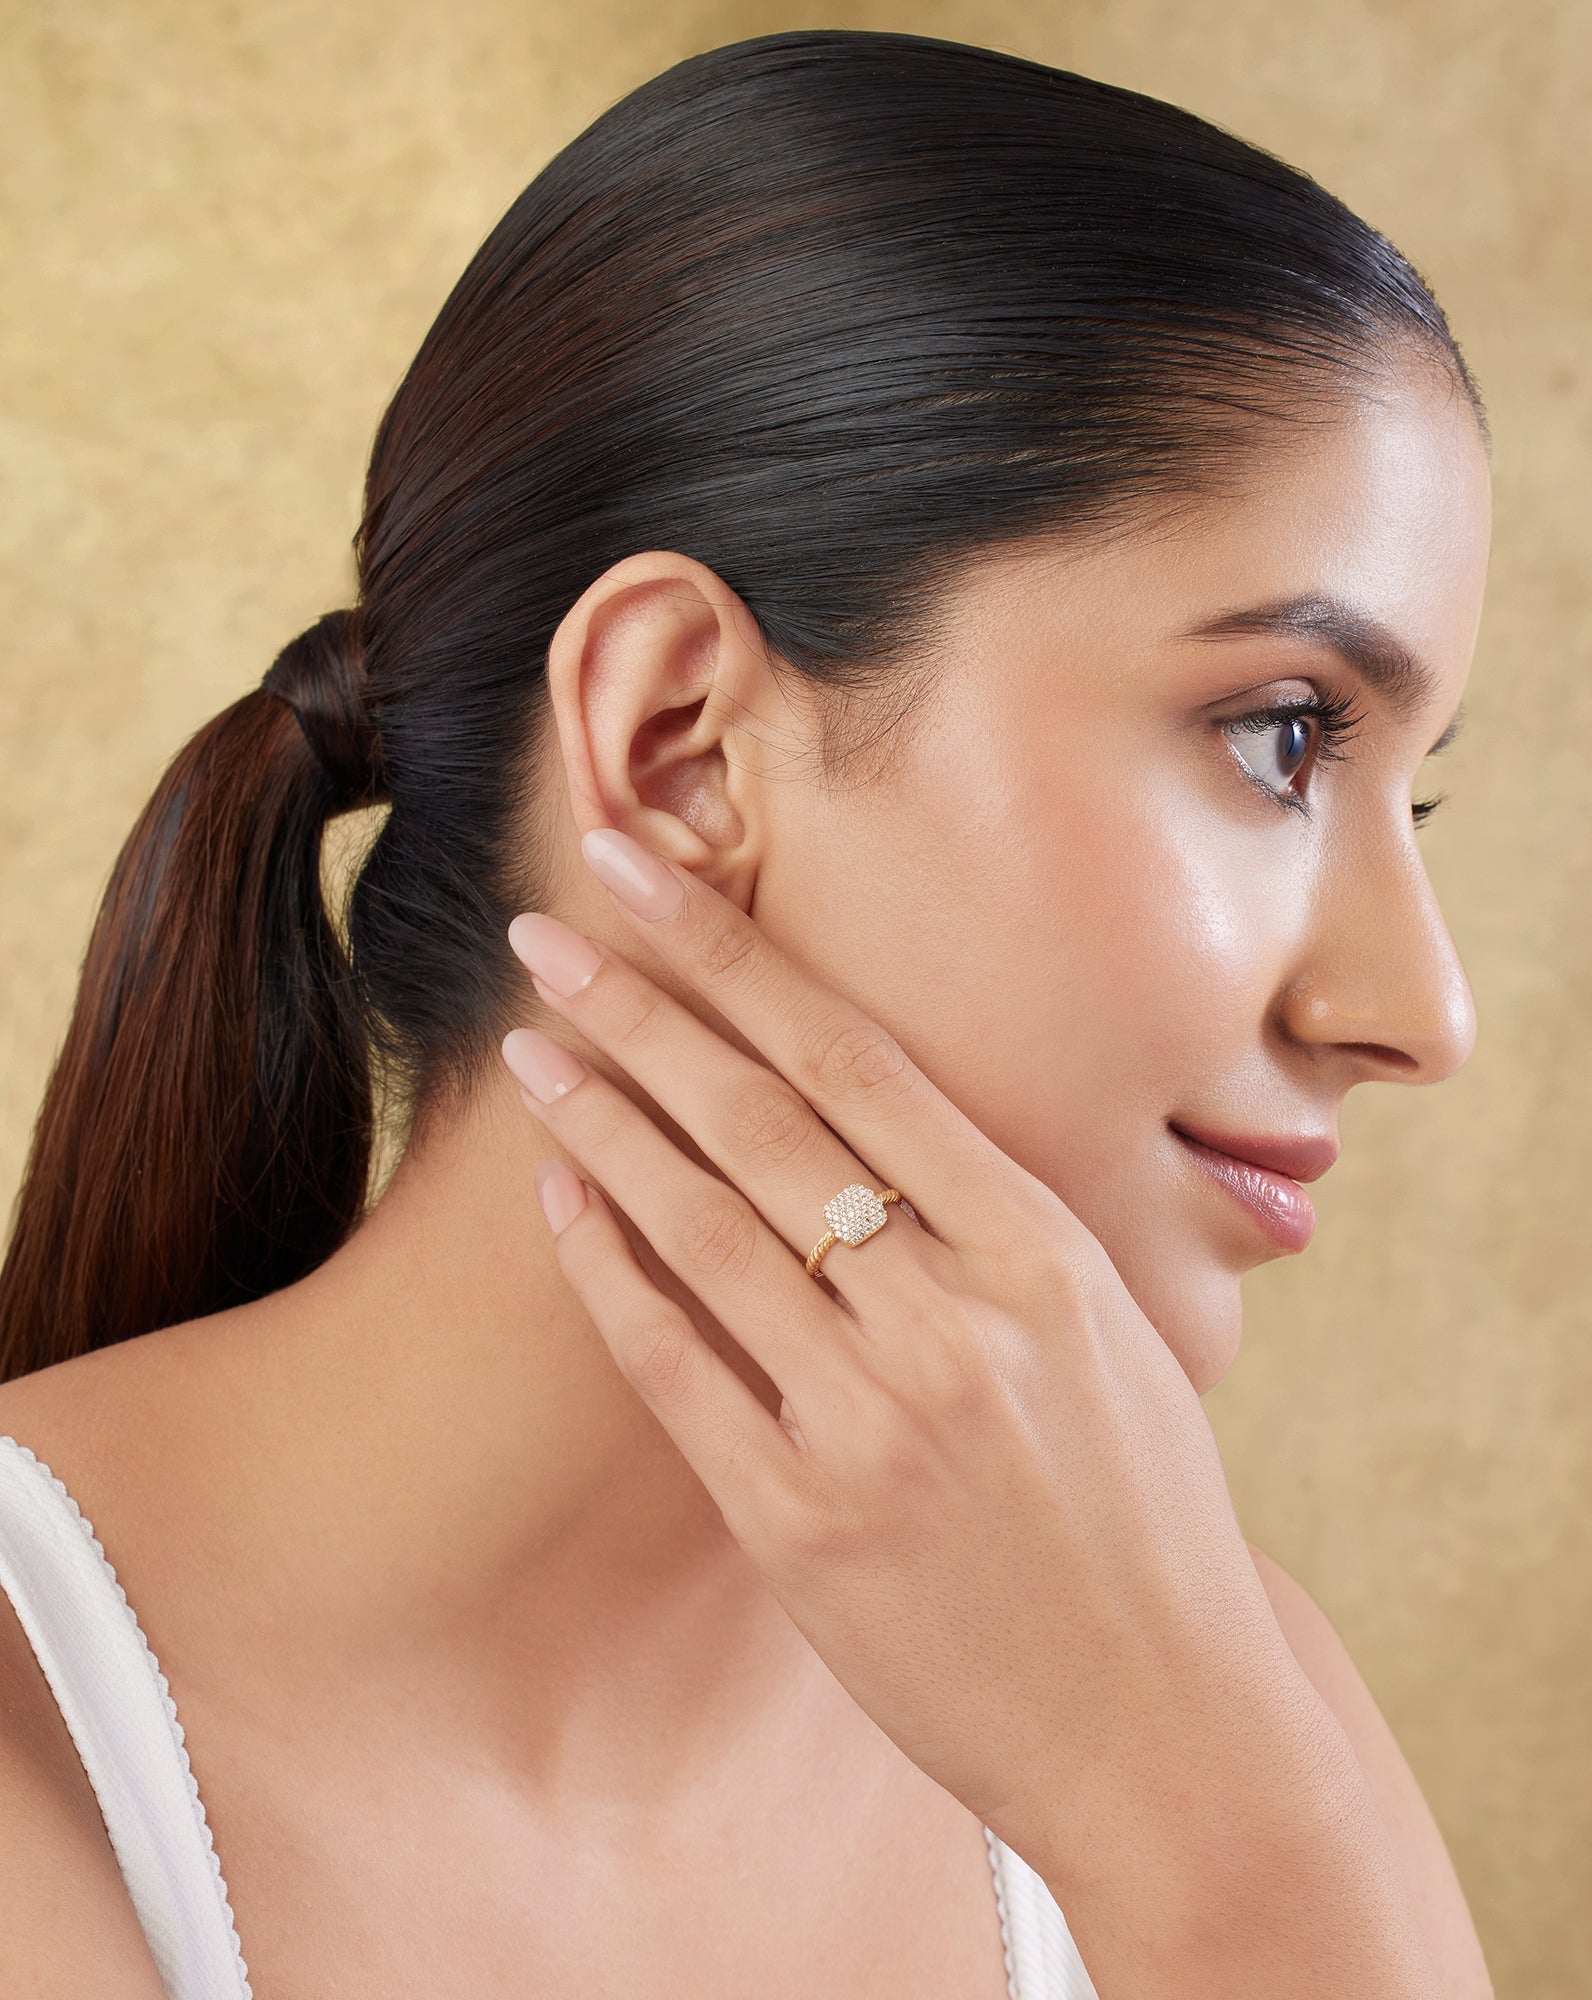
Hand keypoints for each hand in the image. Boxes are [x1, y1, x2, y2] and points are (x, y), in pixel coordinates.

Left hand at [500, 826, 1437, 1996]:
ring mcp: (870, 1419)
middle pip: (759, 1117)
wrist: (1166, 1726)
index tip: (645, 874)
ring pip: (701, 1225)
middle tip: (546, 934)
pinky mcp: (799, 1520)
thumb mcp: (1116, 1332)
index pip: (853, 1056)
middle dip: (637, 1007)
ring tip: (532, 1052)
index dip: (732, 953)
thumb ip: (1007, 1226)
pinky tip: (559, 1202)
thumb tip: (891, 1122)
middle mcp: (952, 1315)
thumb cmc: (1146, 1517)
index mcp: (1039, 1247)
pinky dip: (608, 1273)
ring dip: (602, 1122)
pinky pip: (675, 1365)